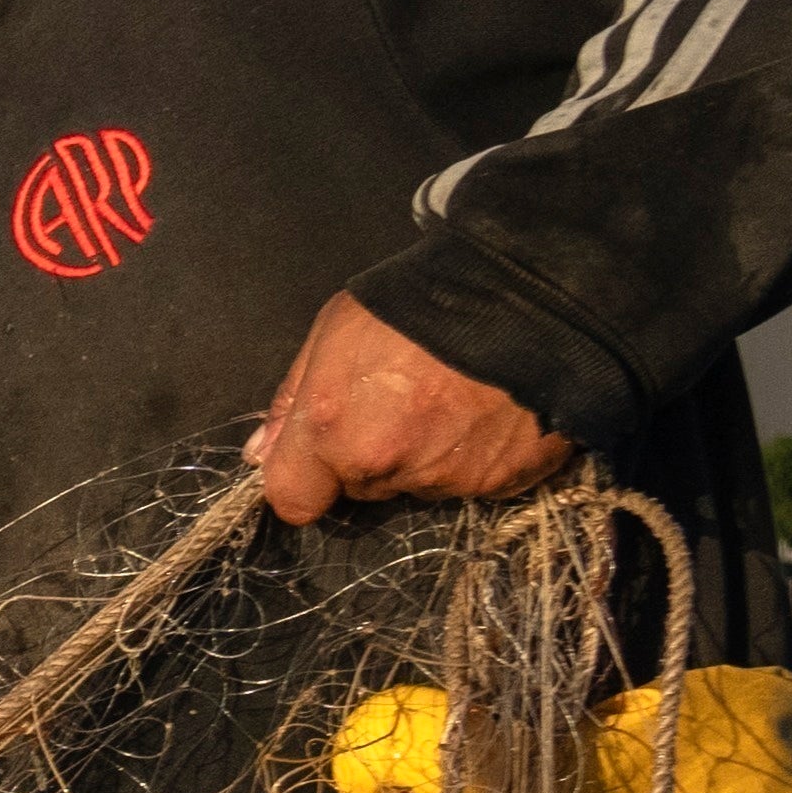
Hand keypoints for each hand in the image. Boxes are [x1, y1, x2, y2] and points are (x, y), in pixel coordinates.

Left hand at [247, 293, 570, 526]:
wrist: (528, 292)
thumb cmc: (419, 302)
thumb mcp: (336, 330)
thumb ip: (294, 399)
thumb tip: (263, 453)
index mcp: (336, 432)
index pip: (295, 500)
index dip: (306, 479)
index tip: (322, 457)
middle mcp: (388, 466)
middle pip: (362, 487)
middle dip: (373, 455)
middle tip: (404, 401)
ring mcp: (448, 479)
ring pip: (418, 485)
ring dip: (426, 456)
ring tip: (453, 398)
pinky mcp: (502, 481)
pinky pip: (473, 482)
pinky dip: (476, 456)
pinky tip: (488, 412)